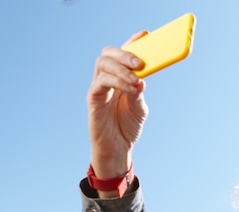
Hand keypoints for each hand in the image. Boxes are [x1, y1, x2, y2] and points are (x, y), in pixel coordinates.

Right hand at [87, 31, 149, 180]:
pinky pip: (101, 82)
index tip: (145, 35)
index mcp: (119, 78)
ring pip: (103, 64)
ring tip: (136, 78)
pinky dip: (117, 82)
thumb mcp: (140, 108)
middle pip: (108, 54)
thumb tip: (141, 79)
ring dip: (121, 68)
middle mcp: (106, 79)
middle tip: (140, 63)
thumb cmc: (127, 127)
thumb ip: (139, 93)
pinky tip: (130, 89)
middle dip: (124, 53)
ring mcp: (98, 88)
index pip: (122, 54)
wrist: (118, 149)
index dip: (132, 43)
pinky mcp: (93, 99)